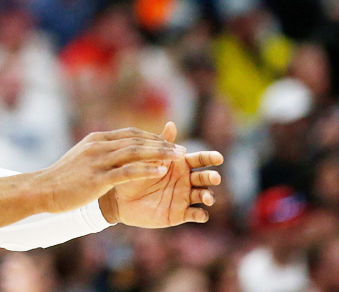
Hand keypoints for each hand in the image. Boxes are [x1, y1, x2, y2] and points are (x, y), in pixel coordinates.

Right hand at [37, 128, 185, 213]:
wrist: (43, 189)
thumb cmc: (62, 178)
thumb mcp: (81, 158)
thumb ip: (99, 152)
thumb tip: (115, 152)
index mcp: (96, 140)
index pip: (129, 134)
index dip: (151, 137)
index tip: (168, 142)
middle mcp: (98, 146)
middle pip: (136, 140)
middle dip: (161, 144)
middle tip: (181, 149)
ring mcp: (98, 161)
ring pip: (135, 152)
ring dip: (159, 153)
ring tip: (178, 157)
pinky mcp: (98, 178)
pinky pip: (127, 171)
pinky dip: (146, 169)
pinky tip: (161, 170)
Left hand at [99, 122, 222, 226]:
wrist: (120, 198)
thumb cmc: (134, 174)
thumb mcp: (146, 158)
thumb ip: (161, 144)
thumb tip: (171, 124)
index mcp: (181, 164)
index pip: (200, 159)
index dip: (210, 158)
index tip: (218, 157)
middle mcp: (186, 180)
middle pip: (205, 177)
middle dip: (211, 177)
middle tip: (214, 177)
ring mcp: (185, 197)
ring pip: (204, 195)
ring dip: (208, 195)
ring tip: (206, 197)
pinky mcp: (180, 214)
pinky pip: (195, 214)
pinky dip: (201, 215)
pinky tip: (201, 214)